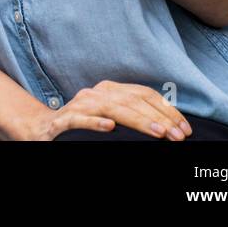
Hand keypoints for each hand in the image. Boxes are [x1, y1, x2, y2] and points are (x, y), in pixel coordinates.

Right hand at [19, 80, 192, 140]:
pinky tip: (111, 127)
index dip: (167, 110)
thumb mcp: (110, 116)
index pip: (144, 94)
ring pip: (113, 109)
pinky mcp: (64, 120)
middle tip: (179, 136)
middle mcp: (95, 93)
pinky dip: (95, 123)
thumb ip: (132, 114)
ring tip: (160, 133)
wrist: (42, 129)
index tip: (185, 129)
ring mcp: (79, 105)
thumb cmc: (82, 125)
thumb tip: (170, 125)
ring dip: (139, 121)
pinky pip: (81, 119)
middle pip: (133, 101)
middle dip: (160, 118)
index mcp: (109, 90)